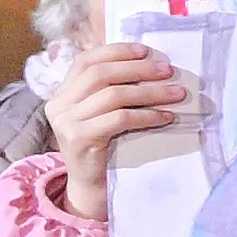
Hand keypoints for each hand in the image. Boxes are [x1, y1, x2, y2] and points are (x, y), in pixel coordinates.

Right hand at [37, 40, 192, 179]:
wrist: (91, 185)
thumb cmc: (105, 145)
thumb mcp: (103, 114)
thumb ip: (111, 91)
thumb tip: (151, 65)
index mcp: (62, 92)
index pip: (85, 61)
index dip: (116, 52)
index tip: (146, 50)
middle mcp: (59, 104)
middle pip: (100, 75)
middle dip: (138, 69)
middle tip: (169, 71)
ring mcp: (66, 121)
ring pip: (113, 95)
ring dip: (150, 92)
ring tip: (177, 93)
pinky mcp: (79, 138)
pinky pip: (120, 119)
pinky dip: (148, 115)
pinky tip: (167, 116)